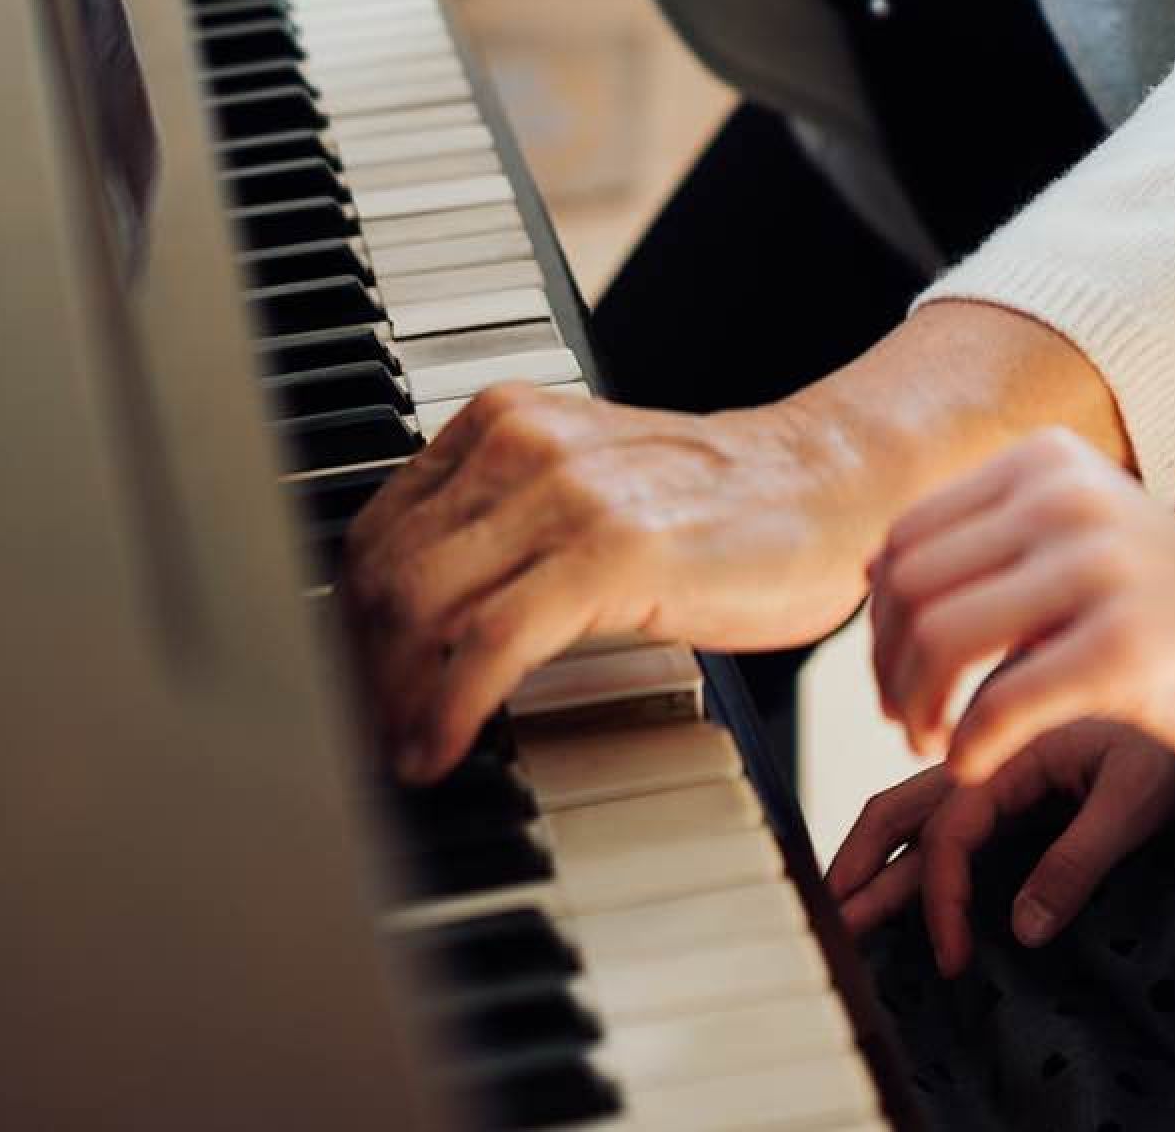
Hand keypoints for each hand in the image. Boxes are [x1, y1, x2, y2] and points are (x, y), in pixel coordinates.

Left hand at [339, 384, 889, 781]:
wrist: (827, 488)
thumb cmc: (713, 509)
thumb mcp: (583, 487)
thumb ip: (501, 524)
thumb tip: (406, 619)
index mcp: (505, 420)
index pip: (376, 528)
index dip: (347, 622)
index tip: (347, 688)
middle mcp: (523, 442)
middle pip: (383, 570)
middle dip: (356, 671)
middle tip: (364, 738)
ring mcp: (567, 494)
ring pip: (420, 605)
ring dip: (390, 699)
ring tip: (399, 753)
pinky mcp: (611, 552)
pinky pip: (490, 643)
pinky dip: (446, 709)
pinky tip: (440, 751)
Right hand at [824, 718, 1174, 975]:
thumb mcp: (1140, 797)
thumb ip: (1078, 858)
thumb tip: (1024, 926)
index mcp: (1020, 736)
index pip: (951, 824)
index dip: (940, 894)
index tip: (954, 956)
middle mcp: (999, 734)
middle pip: (910, 798)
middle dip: (866, 859)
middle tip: (831, 913)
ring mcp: (1004, 741)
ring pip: (923, 792)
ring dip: (881, 845)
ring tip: (844, 894)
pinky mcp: (1018, 752)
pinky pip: (950, 788)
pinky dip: (912, 822)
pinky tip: (897, 848)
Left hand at [867, 427, 1174, 788]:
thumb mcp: (1088, 539)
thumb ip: (992, 542)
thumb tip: (871, 566)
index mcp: (1047, 463)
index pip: (908, 533)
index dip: (883, 617)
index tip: (900, 672)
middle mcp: (1066, 498)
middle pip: (911, 584)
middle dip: (888, 666)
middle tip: (909, 721)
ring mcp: (1098, 569)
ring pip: (941, 639)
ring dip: (917, 708)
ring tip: (937, 743)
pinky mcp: (1126, 649)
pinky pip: (999, 706)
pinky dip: (969, 749)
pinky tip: (977, 768)